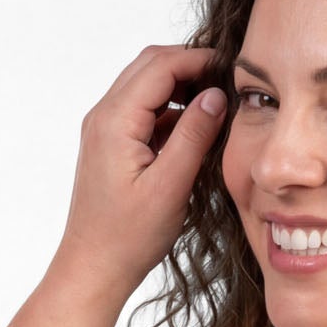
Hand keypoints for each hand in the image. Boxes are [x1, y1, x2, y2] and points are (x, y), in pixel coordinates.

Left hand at [52, 44, 227, 299]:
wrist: (94, 266)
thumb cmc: (128, 237)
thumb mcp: (170, 187)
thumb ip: (193, 136)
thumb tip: (217, 95)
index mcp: (115, 120)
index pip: (160, 66)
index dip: (198, 60)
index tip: (232, 70)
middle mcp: (104, 116)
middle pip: (150, 66)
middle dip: (190, 65)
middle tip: (227, 81)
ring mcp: (104, 129)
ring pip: (146, 86)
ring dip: (180, 86)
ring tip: (215, 105)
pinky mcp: (110, 144)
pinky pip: (143, 112)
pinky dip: (170, 110)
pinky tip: (194, 131)